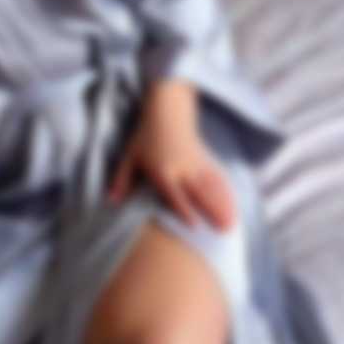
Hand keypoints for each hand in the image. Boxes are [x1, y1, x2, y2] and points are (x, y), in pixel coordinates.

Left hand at [107, 112, 236, 231]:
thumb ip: (121, 180)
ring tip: (232, 224)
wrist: (167, 111)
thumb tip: (110, 201)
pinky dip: (226, 192)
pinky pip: (218, 177)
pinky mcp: (205, 159)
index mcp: (161, 171)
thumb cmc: (146, 137)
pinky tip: (233, 206)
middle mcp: (181, 169)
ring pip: (211, 187)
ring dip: (222, 205)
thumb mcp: (130, 156)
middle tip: (223, 231)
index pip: (174, 193)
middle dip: (211, 211)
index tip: (195, 226)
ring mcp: (195, 163)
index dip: (184, 209)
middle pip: (198, 192)